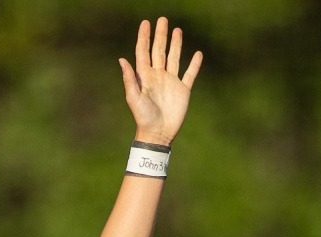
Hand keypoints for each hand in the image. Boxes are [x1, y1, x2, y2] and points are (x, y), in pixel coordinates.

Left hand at [119, 17, 201, 145]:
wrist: (158, 133)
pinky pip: (190, 74)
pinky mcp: (183, 90)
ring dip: (176, 44)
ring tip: (177, 30)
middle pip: (159, 50)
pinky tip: (198, 54)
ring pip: (174, 58)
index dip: (144, 37)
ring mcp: (171, 82)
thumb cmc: (143, 117)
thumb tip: (122, 60)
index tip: (146, 23)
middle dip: (161, 35)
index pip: (144, 51)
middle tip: (162, 20)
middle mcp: (158, 75)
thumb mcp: (133, 98)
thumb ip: (129, 79)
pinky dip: (194, 64)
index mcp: (145, 76)